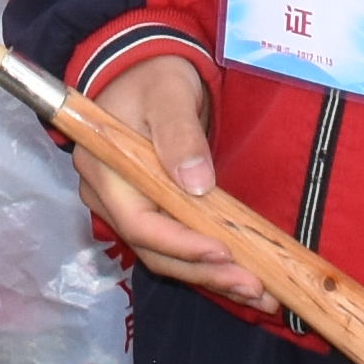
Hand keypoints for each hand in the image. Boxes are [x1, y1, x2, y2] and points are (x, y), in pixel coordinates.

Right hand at [77, 54, 265, 309]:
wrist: (148, 72)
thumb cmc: (155, 78)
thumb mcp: (169, 95)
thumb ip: (180, 135)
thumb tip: (196, 183)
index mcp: (105, 169)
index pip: (138, 222)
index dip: (180, 244)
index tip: (223, 251)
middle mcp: (109, 198)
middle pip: (154, 250)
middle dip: (204, 271)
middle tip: (254, 286)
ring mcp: (127, 208)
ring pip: (166, 256)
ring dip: (210, 276)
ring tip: (259, 291)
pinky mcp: (149, 212)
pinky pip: (175, 246)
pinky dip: (206, 264)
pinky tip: (241, 277)